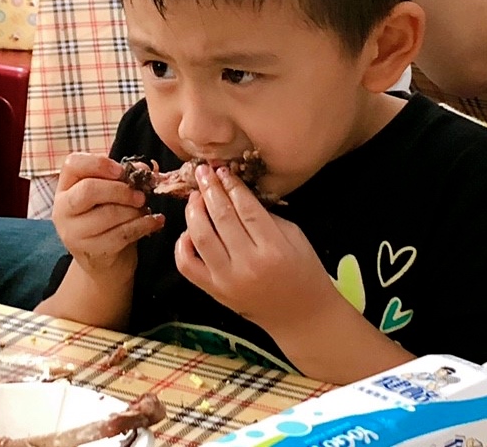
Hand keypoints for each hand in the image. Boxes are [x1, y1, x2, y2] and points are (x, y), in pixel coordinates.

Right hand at [52, 152, 164, 276]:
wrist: (104, 259)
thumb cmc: (106, 217)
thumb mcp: (110, 194)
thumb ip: (123, 177)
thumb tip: (144, 169)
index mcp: (66, 186)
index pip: (73, 164)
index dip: (99, 163)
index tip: (121, 170)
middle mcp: (63, 209)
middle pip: (89, 190)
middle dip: (121, 190)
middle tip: (140, 195)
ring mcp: (74, 232)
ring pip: (108, 214)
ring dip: (134, 210)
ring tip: (145, 209)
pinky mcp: (90, 251)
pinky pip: (121, 234)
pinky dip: (143, 225)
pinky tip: (155, 221)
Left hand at [174, 164, 337, 331]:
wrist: (301, 316)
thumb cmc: (304, 271)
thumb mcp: (296, 236)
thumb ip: (267, 216)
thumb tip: (238, 195)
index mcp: (273, 249)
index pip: (246, 209)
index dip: (232, 186)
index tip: (223, 170)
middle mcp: (247, 264)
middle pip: (221, 218)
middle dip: (210, 190)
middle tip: (204, 172)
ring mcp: (226, 280)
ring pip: (200, 238)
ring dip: (194, 211)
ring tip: (196, 195)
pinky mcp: (214, 292)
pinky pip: (187, 266)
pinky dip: (182, 245)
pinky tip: (188, 231)